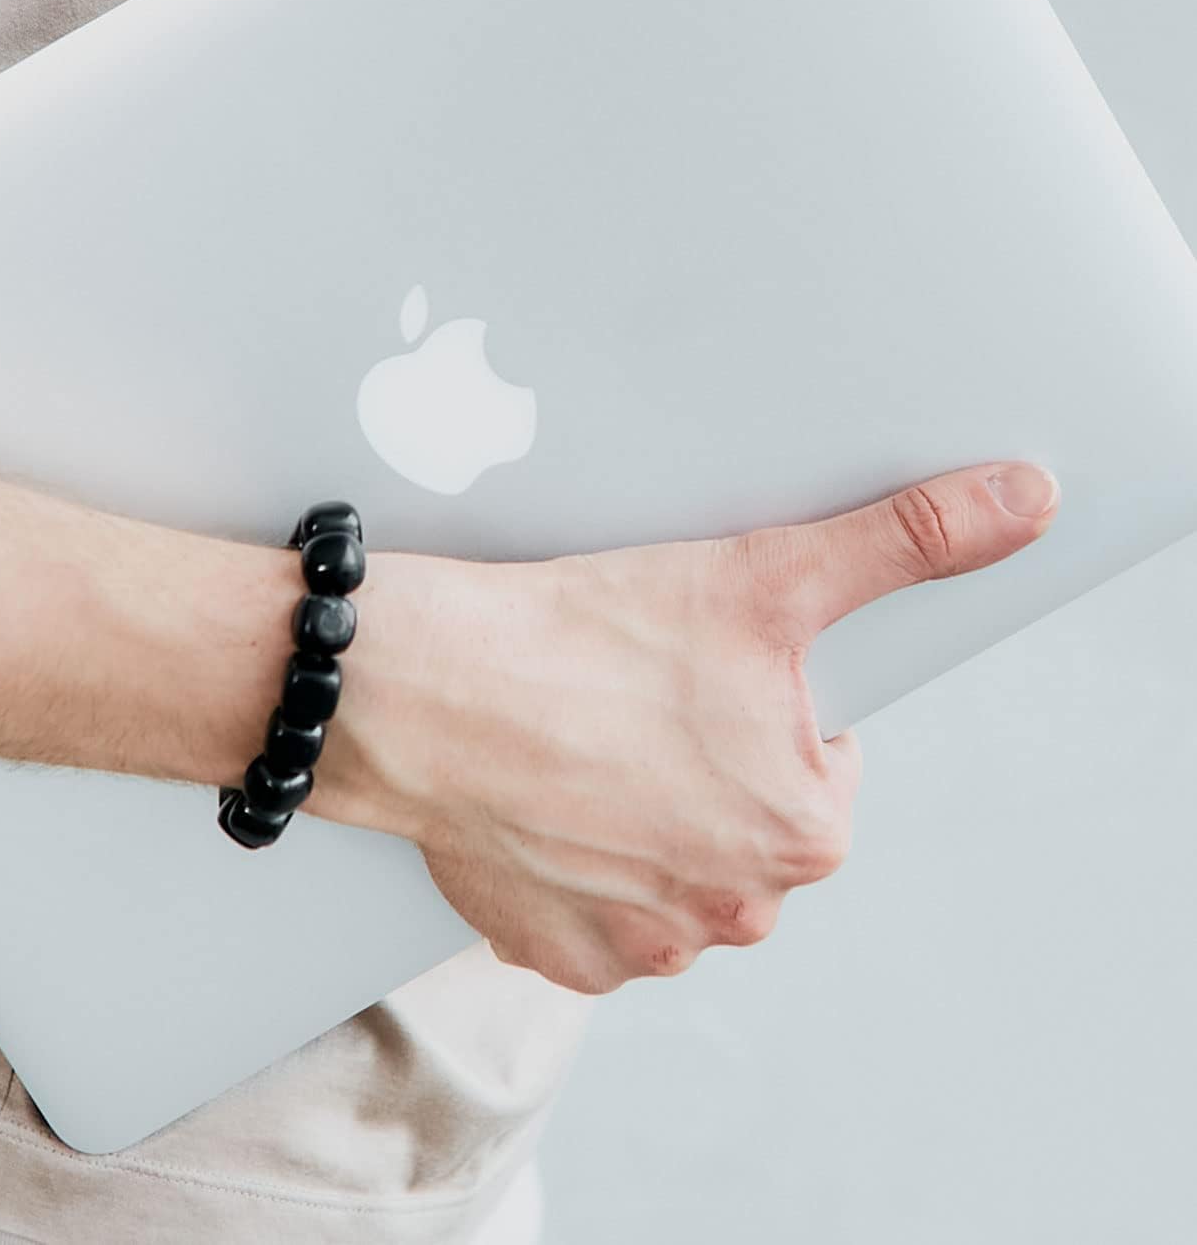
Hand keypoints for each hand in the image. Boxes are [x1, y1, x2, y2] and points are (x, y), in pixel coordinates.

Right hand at [312, 461, 1059, 993]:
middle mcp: (733, 912)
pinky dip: (574, 863)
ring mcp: (639, 944)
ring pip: (668, 867)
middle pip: (740, 820)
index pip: (815, 762)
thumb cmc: (585, 637)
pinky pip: (592, 911)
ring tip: (580, 744)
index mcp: (803, 831)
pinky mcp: (557, 955)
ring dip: (638, 818)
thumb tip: (1028, 500)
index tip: (695, 670)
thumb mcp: (766, 576)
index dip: (759, 701)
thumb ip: (906, 542)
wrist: (426, 690)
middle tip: (630, 700)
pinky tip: (544, 801)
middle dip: (701, 765)